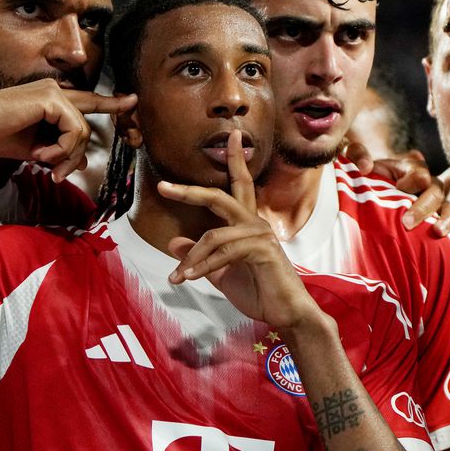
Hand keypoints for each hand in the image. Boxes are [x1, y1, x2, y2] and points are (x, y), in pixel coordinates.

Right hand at [0, 80, 136, 181]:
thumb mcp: (37, 149)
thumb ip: (61, 151)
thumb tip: (84, 162)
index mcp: (50, 98)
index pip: (86, 102)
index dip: (110, 103)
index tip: (131, 101)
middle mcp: (55, 90)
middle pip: (90, 116)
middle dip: (90, 138)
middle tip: (71, 164)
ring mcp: (54, 91)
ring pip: (83, 131)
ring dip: (67, 156)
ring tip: (46, 166)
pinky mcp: (52, 98)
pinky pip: (75, 130)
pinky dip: (62, 149)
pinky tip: (41, 155)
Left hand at [157, 130, 321, 328]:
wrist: (286, 314)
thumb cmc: (259, 291)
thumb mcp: (221, 273)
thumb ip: (200, 257)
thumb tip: (174, 242)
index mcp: (247, 224)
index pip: (240, 185)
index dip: (235, 160)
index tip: (232, 136)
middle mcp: (255, 223)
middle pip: (220, 197)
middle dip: (190, 191)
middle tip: (163, 186)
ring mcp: (260, 235)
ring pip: (214, 235)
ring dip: (192, 259)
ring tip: (177, 277)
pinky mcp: (263, 251)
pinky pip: (223, 253)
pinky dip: (203, 266)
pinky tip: (190, 278)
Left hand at [344, 142, 449, 236]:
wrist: (369, 197)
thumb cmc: (365, 179)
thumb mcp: (356, 161)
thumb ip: (356, 154)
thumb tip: (365, 166)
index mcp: (410, 168)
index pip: (418, 172)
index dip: (412, 180)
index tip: (399, 188)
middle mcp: (428, 185)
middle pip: (435, 192)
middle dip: (423, 207)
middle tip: (407, 223)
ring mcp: (437, 204)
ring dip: (447, 220)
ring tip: (438, 232)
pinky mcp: (440, 221)